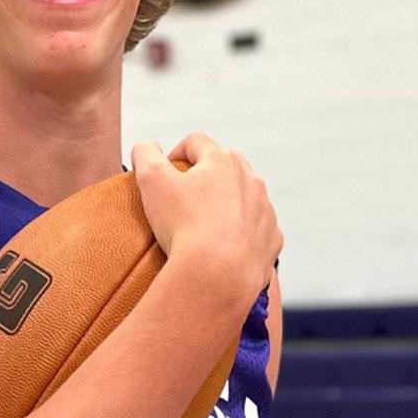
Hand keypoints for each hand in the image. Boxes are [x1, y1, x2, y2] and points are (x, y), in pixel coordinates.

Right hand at [130, 133, 282, 310]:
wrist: (218, 274)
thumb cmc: (183, 225)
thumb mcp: (151, 181)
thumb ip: (145, 154)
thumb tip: (146, 147)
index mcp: (222, 161)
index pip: (196, 143)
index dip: (176, 153)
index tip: (165, 174)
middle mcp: (251, 180)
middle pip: (226, 166)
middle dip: (206, 177)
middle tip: (185, 199)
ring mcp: (265, 210)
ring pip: (245, 199)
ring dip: (227, 205)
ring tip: (205, 227)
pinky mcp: (272, 239)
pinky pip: (257, 231)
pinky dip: (243, 235)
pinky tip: (225, 249)